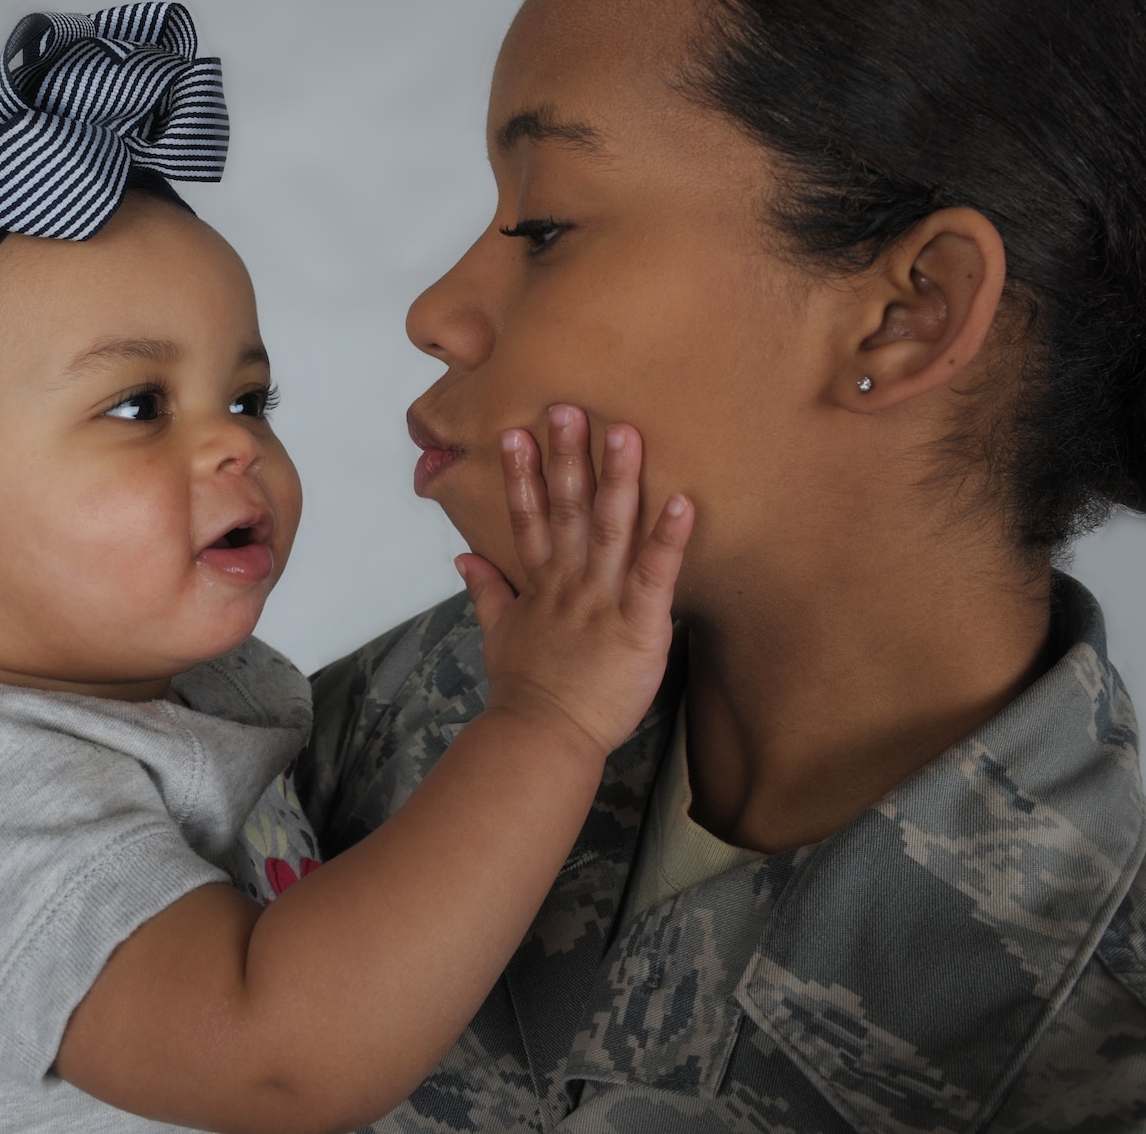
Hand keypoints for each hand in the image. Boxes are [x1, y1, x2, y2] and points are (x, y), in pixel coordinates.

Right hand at [456, 404, 693, 757]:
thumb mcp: (498, 635)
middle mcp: (568, 584)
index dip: (522, 476)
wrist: (543, 738)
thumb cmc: (527, 691)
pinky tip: (683, 503)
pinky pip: (656, 575)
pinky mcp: (638, 626)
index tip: (517, 432)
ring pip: (609, 530)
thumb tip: (462, 556)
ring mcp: (602, 602)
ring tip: (623, 433)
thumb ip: (487, 590)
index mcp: (540, 585)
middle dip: (566, 459)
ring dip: (616, 480)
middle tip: (569, 408)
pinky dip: (668, 539)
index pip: (526, 519)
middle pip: (566, 511)